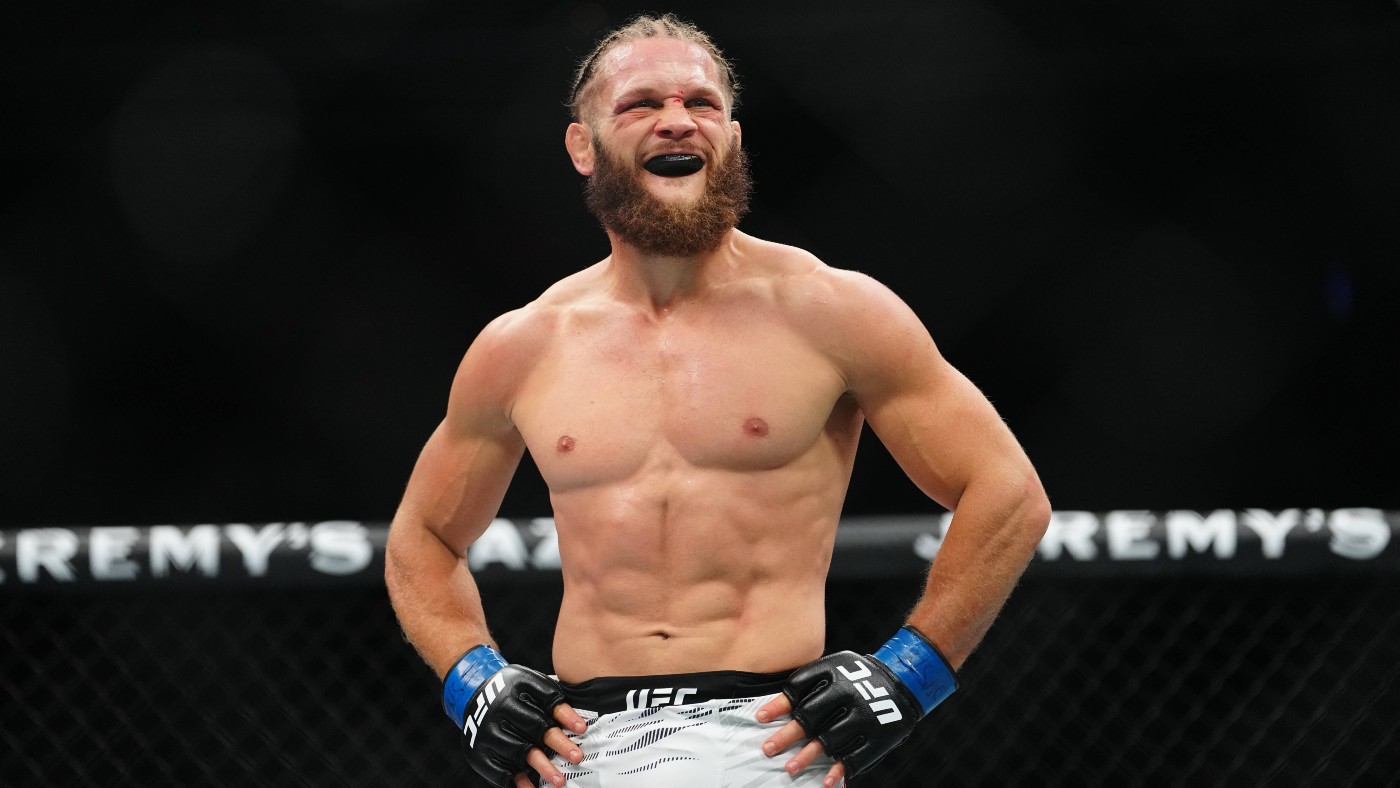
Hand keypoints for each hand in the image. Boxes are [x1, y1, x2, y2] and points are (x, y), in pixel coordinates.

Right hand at [459, 664, 587, 787]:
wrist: (473, 694)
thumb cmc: (513, 692)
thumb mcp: (531, 683)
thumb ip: (552, 698)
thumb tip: (580, 722)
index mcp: (517, 683)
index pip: (547, 699)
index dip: (566, 715)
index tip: (582, 729)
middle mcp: (499, 705)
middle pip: (534, 726)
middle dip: (558, 744)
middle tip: (576, 757)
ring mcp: (486, 729)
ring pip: (519, 751)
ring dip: (542, 767)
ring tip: (559, 780)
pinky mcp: (477, 751)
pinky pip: (499, 770)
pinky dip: (518, 780)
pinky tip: (533, 786)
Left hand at [761, 650, 926, 778]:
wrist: (903, 680)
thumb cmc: (858, 675)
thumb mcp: (835, 667)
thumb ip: (809, 682)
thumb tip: (775, 707)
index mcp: (835, 675)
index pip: (800, 690)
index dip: (779, 705)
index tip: (760, 718)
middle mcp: (848, 695)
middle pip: (811, 717)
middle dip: (787, 735)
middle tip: (768, 749)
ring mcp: (864, 717)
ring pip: (830, 740)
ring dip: (808, 756)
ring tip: (790, 768)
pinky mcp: (878, 736)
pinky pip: (855, 756)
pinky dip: (839, 770)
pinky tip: (825, 780)